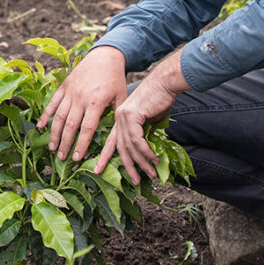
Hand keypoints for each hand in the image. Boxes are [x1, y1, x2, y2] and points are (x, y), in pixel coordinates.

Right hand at [37, 46, 127, 161]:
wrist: (105, 56)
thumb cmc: (115, 80)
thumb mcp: (122, 99)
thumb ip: (117, 117)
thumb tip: (117, 141)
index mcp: (96, 102)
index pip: (86, 129)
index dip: (80, 145)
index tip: (77, 158)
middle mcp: (80, 97)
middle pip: (69, 125)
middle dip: (65, 143)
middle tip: (62, 158)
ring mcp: (70, 91)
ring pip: (58, 116)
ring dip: (54, 133)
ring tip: (52, 148)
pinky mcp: (64, 85)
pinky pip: (52, 102)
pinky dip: (45, 115)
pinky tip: (40, 127)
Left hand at [95, 53, 187, 184]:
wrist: (166, 83)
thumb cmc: (160, 99)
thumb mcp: (150, 120)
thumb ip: (144, 133)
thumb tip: (145, 150)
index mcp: (120, 118)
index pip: (110, 140)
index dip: (104, 156)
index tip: (98, 170)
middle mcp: (119, 117)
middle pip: (118, 146)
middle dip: (127, 166)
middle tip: (134, 181)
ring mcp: (124, 116)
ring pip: (129, 146)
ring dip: (142, 162)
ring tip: (151, 173)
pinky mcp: (132, 115)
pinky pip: (137, 140)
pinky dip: (146, 152)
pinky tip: (154, 160)